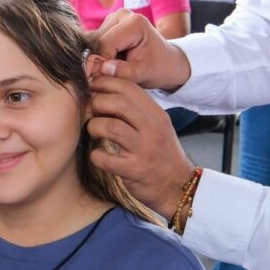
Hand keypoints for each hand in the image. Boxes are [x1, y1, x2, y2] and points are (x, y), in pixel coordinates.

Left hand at [85, 58, 196, 215]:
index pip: (129, 87)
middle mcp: (152, 129)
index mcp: (156, 115)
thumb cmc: (161, 154)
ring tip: (92, 130)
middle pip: (119, 103)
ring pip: (111, 127)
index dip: (106, 83)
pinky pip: (106, 159)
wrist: (179, 187)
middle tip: (90, 110)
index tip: (93, 86)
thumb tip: (104, 92)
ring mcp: (144, 150)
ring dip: (94, 126)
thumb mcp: (156, 126)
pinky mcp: (134, 170)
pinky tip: (97, 156)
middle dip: (97, 102)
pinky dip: (96, 156)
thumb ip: (136, 109)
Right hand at [87, 9, 191, 90]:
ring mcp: (114, 18)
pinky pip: (94, 41)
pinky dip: (97, 55)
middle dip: (97, 61)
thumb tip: (102, 69)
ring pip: (92, 41)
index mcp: (134, 23)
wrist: (167, 61)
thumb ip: (123, 72)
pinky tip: (108, 65)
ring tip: (109, 72)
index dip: (100, 64)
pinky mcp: (108, 25)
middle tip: (104, 79)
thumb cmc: (158, 68)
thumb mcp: (143, 74)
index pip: (105, 44)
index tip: (100, 80)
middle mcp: (122, 15)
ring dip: (96, 58)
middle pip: (97, 41)